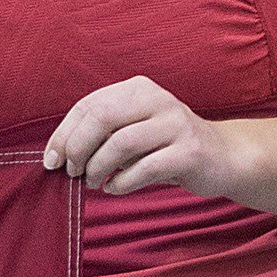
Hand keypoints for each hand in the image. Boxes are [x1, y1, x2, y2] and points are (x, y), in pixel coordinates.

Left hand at [44, 75, 237, 196]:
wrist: (223, 156)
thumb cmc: (164, 145)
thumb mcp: (132, 129)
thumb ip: (100, 133)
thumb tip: (57, 155)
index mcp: (137, 88)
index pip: (88, 106)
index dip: (64, 135)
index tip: (52, 160)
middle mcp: (158, 99)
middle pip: (101, 118)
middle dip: (78, 149)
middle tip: (72, 172)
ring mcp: (177, 124)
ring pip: (120, 144)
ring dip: (98, 168)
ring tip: (93, 182)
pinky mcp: (190, 152)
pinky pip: (144, 168)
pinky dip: (121, 182)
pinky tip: (114, 188)